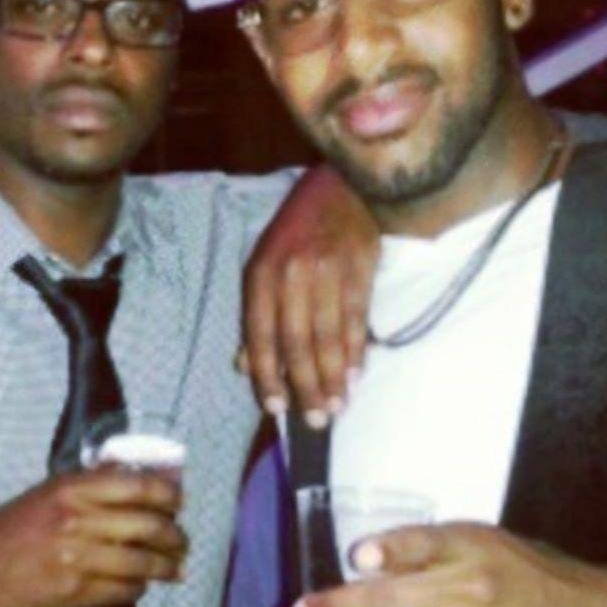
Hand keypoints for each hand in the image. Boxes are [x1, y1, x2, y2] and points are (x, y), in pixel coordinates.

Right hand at [0, 468, 186, 606]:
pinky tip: (139, 585)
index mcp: (71, 489)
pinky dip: (138, 588)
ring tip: (175, 569)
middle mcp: (77, 519)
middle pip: (148, 526)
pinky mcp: (72, 593)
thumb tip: (138, 478)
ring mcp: (75, 558)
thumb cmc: (9, 528)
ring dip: (166, 568)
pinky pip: (123, 591)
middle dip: (175, 537)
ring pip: (141, 563)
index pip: (138, 486)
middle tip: (182, 543)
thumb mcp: (48, 493)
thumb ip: (90, 486)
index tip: (179, 504)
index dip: (168, 496)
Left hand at [240, 165, 378, 422]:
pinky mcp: (360, 268)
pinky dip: (356, 351)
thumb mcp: (264, 266)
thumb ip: (256, 318)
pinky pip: (356, 318)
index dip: (268, 375)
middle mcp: (291, 274)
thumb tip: (246, 367)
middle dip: (306, 385)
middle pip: (297, 342)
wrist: (340, 186)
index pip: (262, 335)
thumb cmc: (296, 232)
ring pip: (329, 335)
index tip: (277, 408)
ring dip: (334, 376)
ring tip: (337, 406)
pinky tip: (357, 375)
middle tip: (315, 420)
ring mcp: (328, 270)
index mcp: (261, 275)